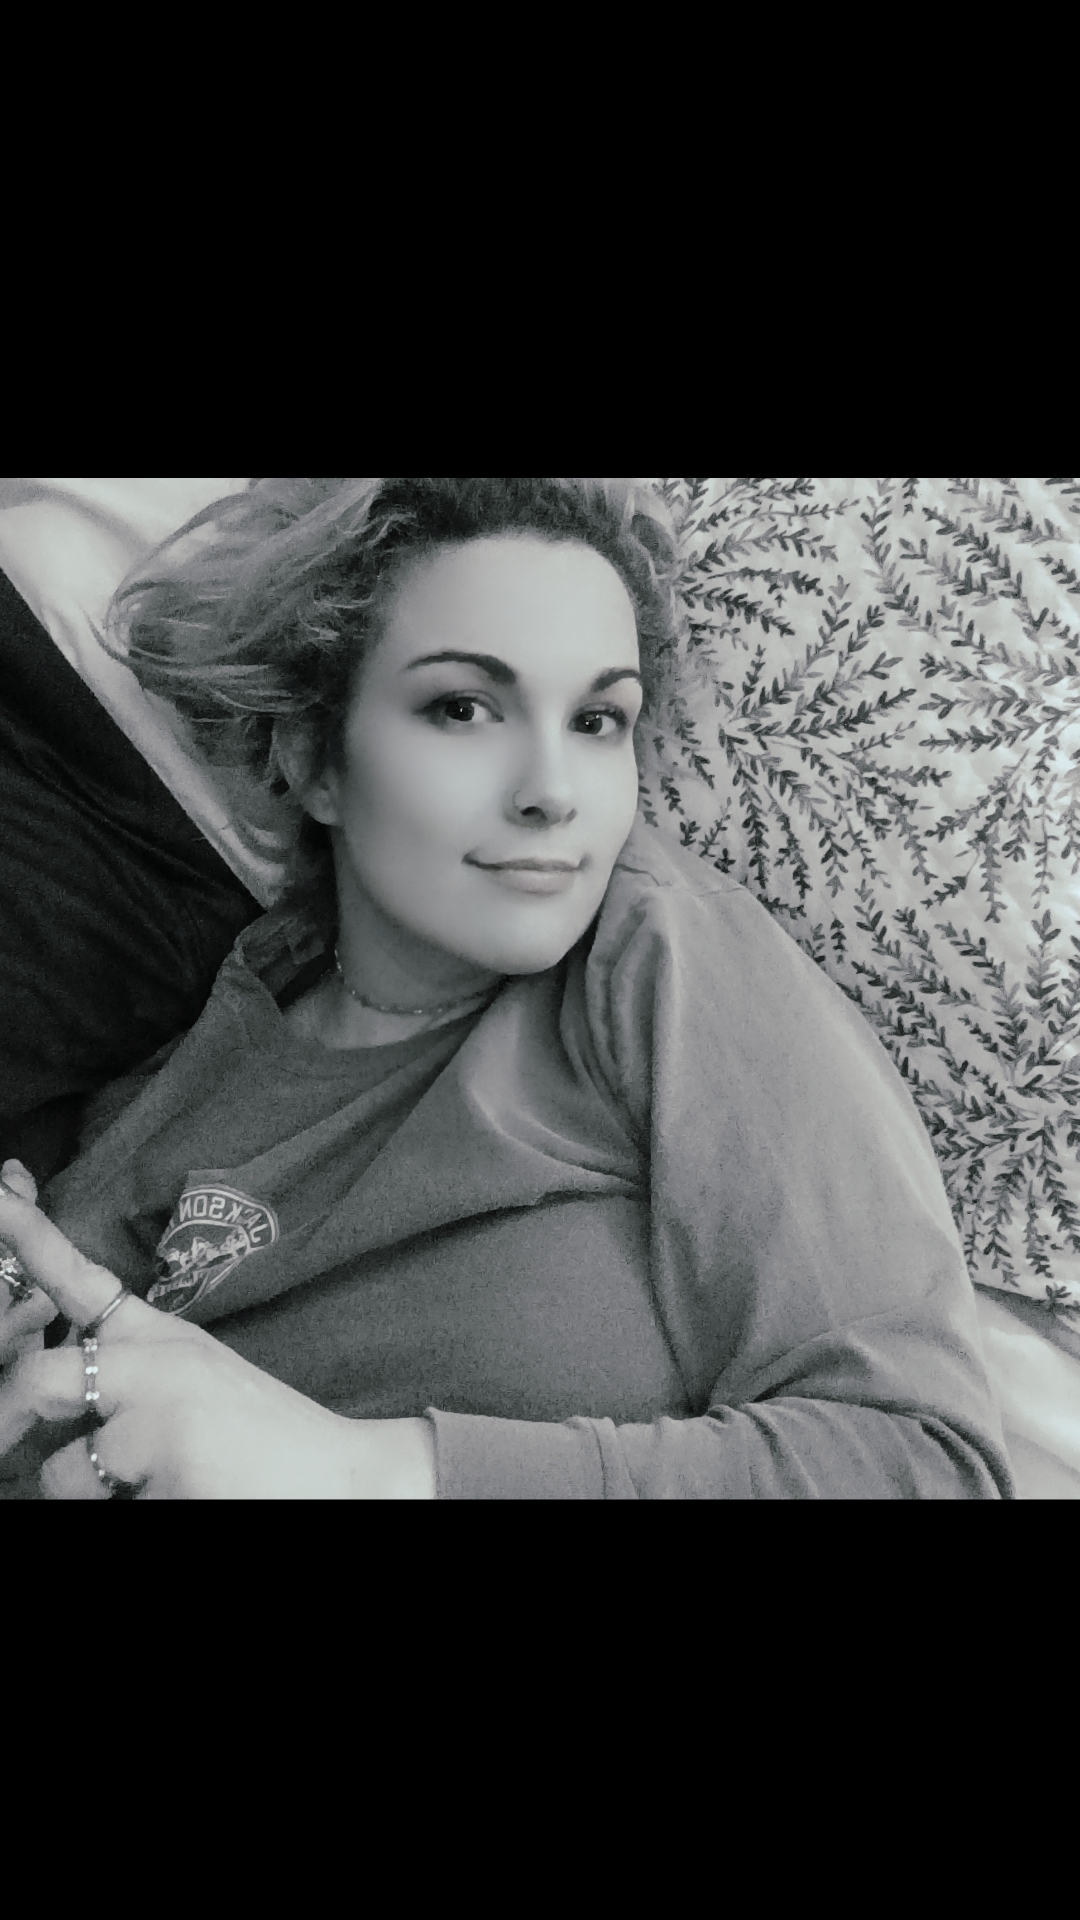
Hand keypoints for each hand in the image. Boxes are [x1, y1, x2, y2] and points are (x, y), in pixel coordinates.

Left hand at [0, 1165, 435, 1498]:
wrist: (346, 1478)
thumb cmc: (261, 1440)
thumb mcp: (193, 1382)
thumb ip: (123, 1375)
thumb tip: (39, 1387)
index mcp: (163, 1340)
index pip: (80, 1278)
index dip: (28, 1235)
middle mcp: (159, 1367)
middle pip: (40, 1378)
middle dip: (12, 1421)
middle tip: (14, 1450)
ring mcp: (162, 1421)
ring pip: (62, 1472)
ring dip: (89, 1496)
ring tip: (148, 1487)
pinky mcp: (170, 1474)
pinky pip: (110, 1512)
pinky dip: (140, 1512)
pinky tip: (187, 1497)